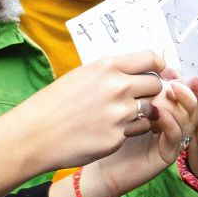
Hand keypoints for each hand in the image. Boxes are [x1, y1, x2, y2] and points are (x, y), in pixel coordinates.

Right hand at [0, 50, 173, 175]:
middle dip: (151, 91)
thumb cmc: (53, 104)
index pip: (151, 59)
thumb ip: (111, 72)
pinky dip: (128, 131)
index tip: (163, 72)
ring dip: (142, 112)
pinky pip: (136, 130)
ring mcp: (120, 114)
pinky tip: (109, 131)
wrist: (34, 135)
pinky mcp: (118, 137)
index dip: (161, 66)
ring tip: (120, 116)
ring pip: (150, 109)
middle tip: (140, 97)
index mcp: (107, 67)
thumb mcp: (82, 75)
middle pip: (155, 85)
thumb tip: (138, 71)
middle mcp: (118, 87)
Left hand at [92, 77, 197, 196]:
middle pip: (189, 102)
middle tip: (173, 83)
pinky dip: (170, 122)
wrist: (98, 167)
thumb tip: (145, 64)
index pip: (182, 90)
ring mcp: (171, 139)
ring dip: (176, 105)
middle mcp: (172, 123)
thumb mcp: (120, 105)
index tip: (167, 69)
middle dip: (183, 90)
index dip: (178, 79)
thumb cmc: (106, 133)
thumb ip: (134, 88)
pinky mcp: (167, 154)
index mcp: (164, 109)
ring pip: (186, 118)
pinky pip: (176, 135)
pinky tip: (157, 114)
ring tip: (163, 96)